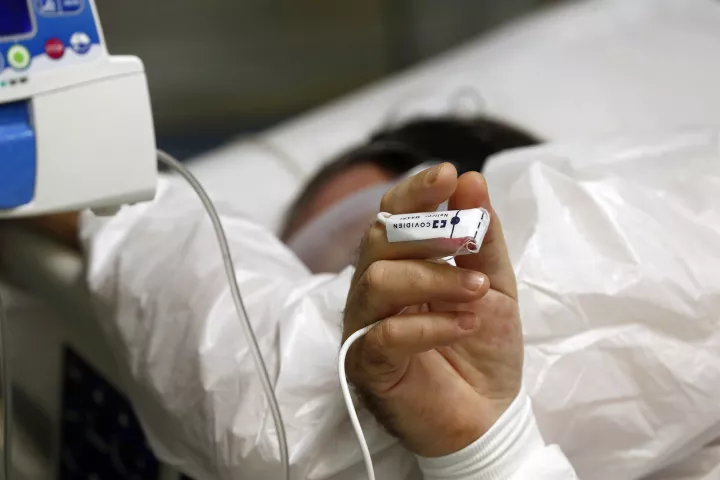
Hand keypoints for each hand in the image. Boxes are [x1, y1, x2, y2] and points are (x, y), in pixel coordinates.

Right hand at [343, 163, 522, 457]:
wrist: (487, 416)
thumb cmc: (483, 348)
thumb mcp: (496, 285)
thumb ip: (481, 238)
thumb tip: (471, 181)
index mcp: (401, 264)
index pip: (391, 214)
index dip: (414, 191)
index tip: (448, 175)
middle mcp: (375, 289)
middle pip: (377, 240)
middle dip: (425, 231)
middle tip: (467, 239)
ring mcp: (366, 326)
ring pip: (376, 281)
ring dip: (433, 278)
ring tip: (478, 292)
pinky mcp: (368, 365)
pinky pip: (385, 334)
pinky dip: (429, 324)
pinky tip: (465, 325)